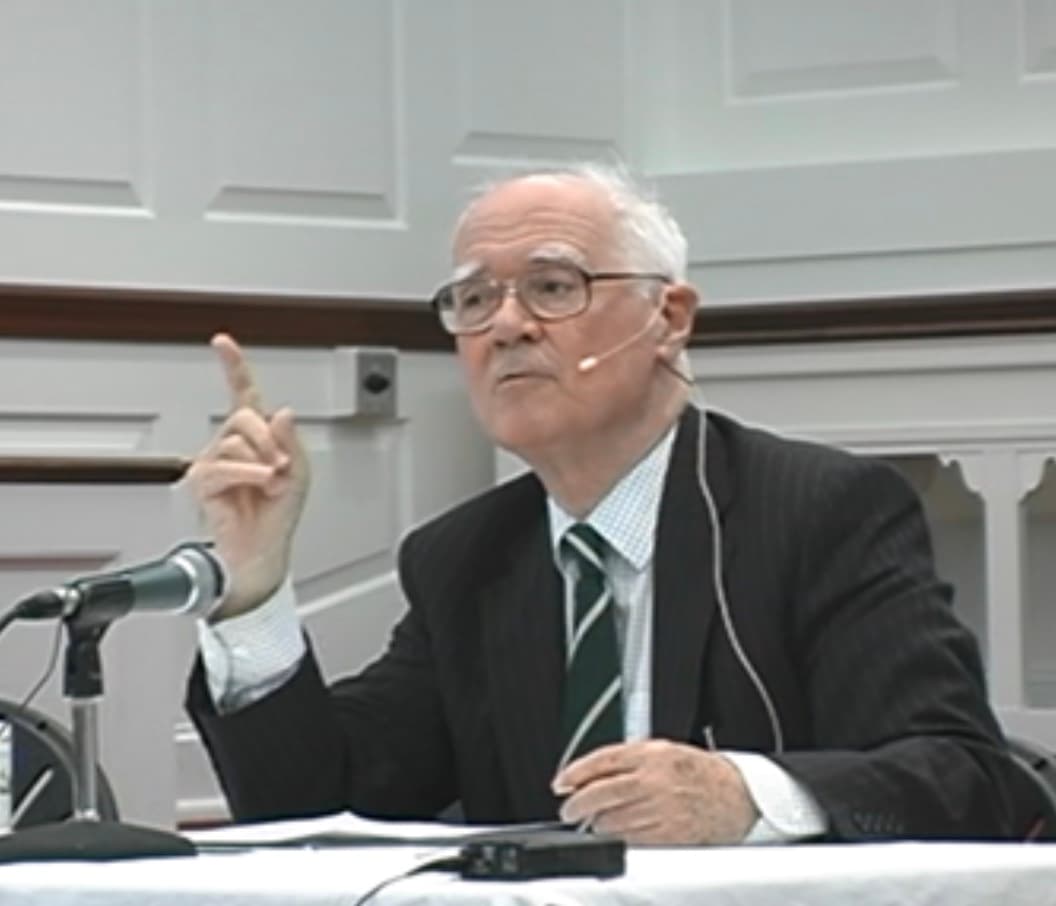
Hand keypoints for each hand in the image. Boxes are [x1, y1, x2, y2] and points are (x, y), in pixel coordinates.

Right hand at [184, 333, 309, 618]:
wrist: (262, 550)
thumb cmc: (279, 513)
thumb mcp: (299, 471)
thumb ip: (291, 439)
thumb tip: (281, 412)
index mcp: (256, 436)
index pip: (243, 394)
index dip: (233, 366)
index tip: (222, 342)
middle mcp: (231, 444)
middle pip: (243, 417)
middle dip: (268, 439)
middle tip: (280, 466)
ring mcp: (214, 461)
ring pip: (235, 441)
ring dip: (262, 463)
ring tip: (270, 485)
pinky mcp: (203, 481)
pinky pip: (225, 466)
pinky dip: (249, 475)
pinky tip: (261, 486)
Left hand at [552, 739, 758, 844]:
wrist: (737, 794)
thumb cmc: (698, 772)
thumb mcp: (662, 750)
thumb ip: (626, 760)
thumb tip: (587, 775)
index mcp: (651, 755)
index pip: (602, 761)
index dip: (575, 772)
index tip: (561, 783)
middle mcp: (655, 781)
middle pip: (601, 794)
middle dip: (578, 804)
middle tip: (569, 810)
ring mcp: (662, 810)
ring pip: (612, 822)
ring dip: (599, 824)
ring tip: (598, 821)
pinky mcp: (671, 836)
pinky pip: (632, 842)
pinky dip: (620, 839)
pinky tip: (620, 834)